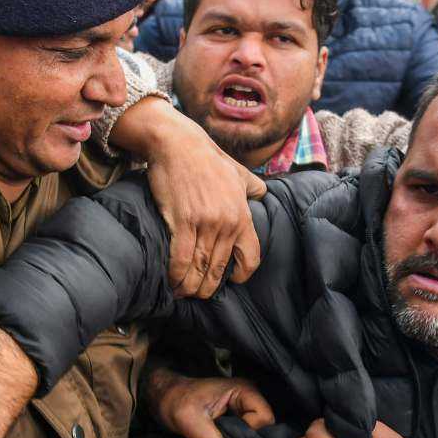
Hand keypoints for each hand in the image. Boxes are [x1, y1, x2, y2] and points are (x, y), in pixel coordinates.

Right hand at [115, 97, 266, 298]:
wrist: (179, 144)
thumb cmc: (208, 158)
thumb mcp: (238, 172)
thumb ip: (253, 187)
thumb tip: (262, 194)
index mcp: (242, 215)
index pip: (250, 257)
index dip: (241, 275)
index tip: (230, 281)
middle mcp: (227, 222)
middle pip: (220, 268)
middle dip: (209, 287)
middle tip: (200, 293)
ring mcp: (205, 223)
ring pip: (200, 266)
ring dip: (191, 286)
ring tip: (185, 293)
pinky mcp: (182, 221)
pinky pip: (181, 257)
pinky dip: (177, 274)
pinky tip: (174, 283)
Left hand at [146, 368, 274, 437]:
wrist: (164, 397)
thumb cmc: (175, 401)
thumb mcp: (189, 420)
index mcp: (243, 390)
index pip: (264, 419)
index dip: (251, 434)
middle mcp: (249, 398)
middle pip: (265, 427)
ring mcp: (244, 408)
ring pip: (256, 434)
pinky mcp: (237, 419)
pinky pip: (246, 436)